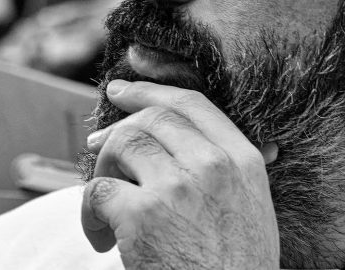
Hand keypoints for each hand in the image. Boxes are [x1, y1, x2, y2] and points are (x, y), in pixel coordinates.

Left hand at [82, 80, 280, 268]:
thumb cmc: (238, 267)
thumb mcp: (255, 207)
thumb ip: (237, 169)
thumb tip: (242, 142)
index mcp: (242, 159)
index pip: (192, 105)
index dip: (152, 92)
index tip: (125, 91)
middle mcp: (212, 164)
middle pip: (152, 118)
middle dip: (118, 125)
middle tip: (95, 140)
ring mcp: (177, 186)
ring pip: (122, 144)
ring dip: (102, 168)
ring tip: (105, 200)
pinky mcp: (143, 215)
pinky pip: (98, 189)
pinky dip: (88, 212)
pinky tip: (100, 237)